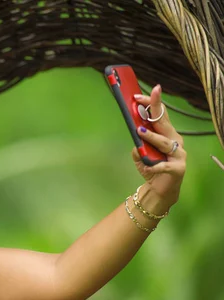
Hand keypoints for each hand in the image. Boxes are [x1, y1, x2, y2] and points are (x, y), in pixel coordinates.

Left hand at [132, 85, 185, 207]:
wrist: (159, 189)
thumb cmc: (151, 167)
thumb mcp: (140, 155)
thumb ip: (138, 145)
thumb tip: (136, 135)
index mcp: (166, 134)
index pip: (160, 115)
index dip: (151, 103)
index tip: (138, 95)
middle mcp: (175, 140)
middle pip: (164, 122)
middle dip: (154, 108)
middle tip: (141, 98)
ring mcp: (179, 154)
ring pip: (165, 142)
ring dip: (152, 136)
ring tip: (140, 131)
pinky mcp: (178, 168)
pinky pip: (165, 165)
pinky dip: (155, 166)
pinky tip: (147, 166)